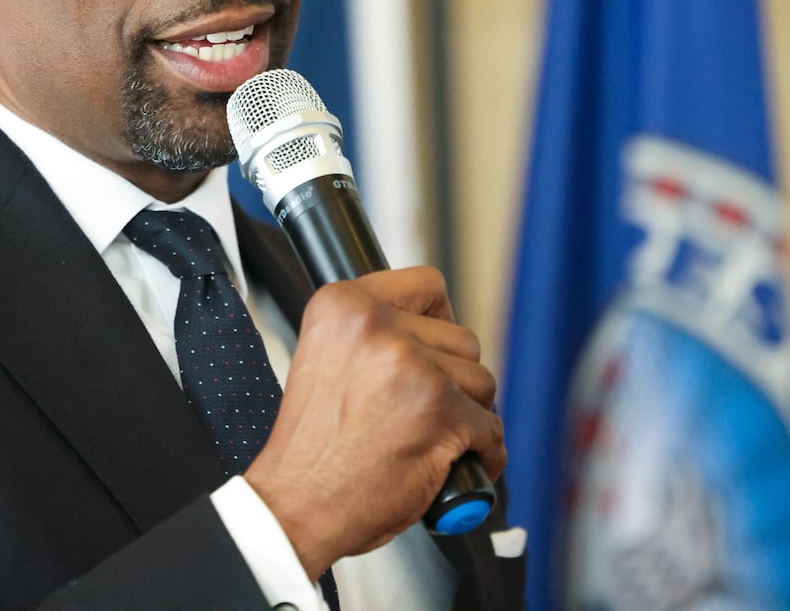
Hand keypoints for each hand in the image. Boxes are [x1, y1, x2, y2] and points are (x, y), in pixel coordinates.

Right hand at [243, 267, 505, 578]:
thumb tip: (432, 327)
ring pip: (482, 381)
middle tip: (417, 412)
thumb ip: (372, 333)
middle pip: (462, 337)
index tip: (430, 350)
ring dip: (467, 415)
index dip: (438, 321)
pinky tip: (454, 464)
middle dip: (453, 377)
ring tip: (427, 438)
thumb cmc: (311, 445)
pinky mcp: (441, 411)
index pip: (427, 284)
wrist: (297, 505)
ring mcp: (411, 367)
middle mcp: (375, 325)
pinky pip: (492, 428)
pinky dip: (483, 453)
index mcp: (341, 304)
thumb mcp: (325, 357)